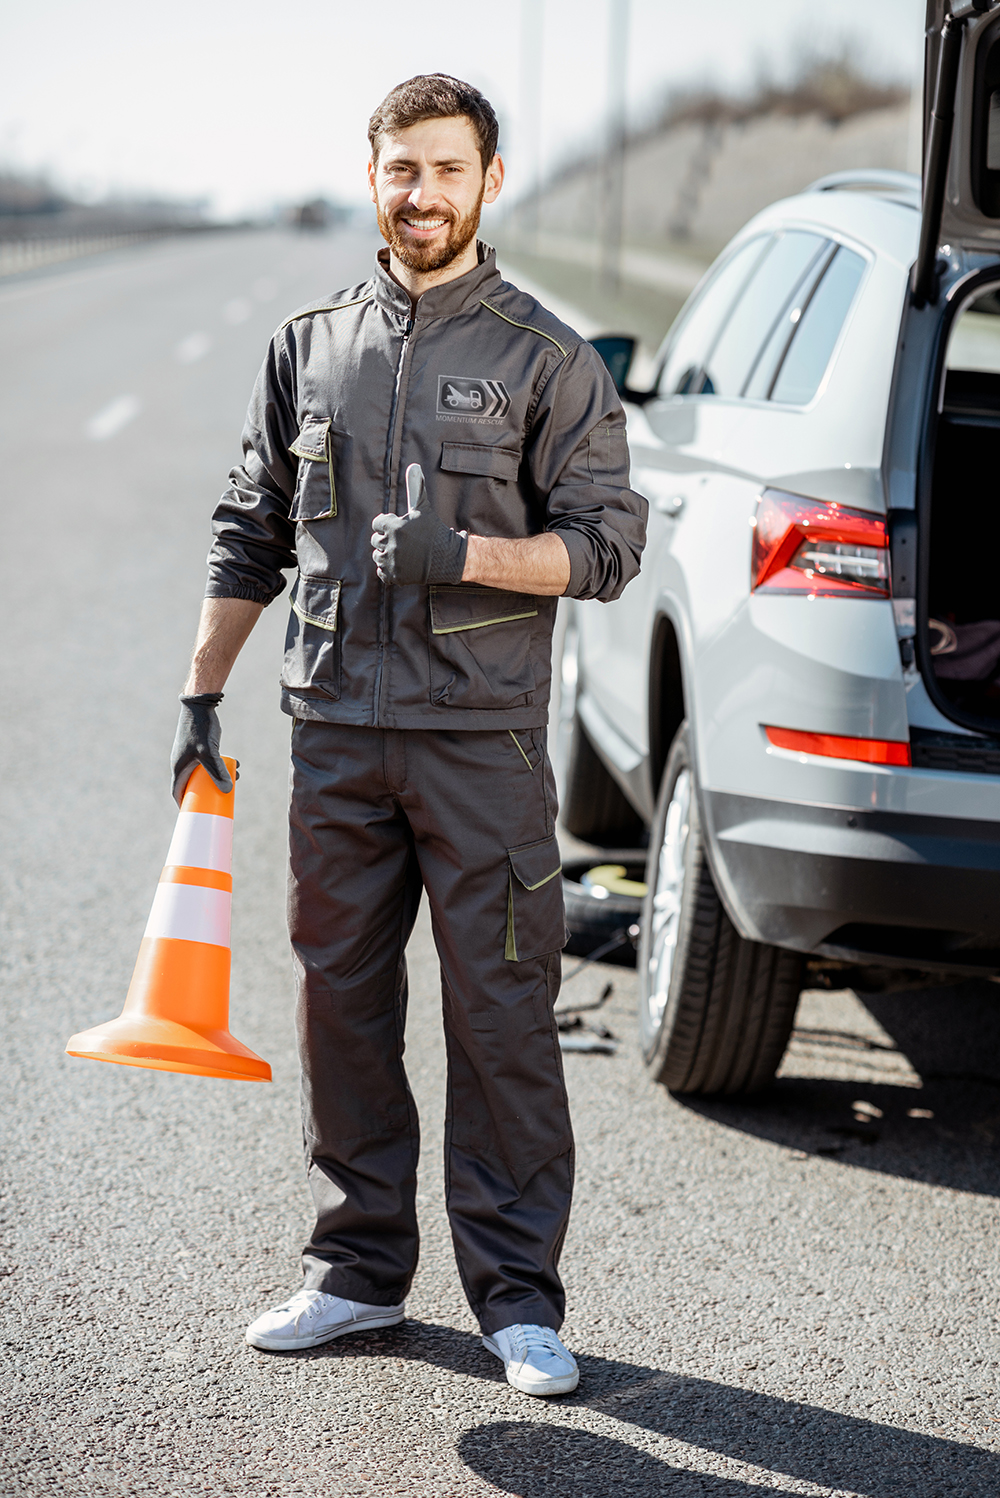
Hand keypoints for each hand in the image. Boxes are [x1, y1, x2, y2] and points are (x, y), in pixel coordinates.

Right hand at [170, 693, 232, 805]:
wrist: (199, 705)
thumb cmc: (199, 729)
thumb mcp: (209, 753)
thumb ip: (217, 771)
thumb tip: (228, 790)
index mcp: (178, 767)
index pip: (178, 792)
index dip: (185, 804)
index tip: (195, 814)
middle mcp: (183, 763)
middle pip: (193, 785)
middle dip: (208, 792)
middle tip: (221, 798)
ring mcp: (192, 755)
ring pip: (204, 773)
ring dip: (218, 778)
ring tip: (235, 780)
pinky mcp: (201, 747)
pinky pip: (210, 763)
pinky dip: (220, 766)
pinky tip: (235, 766)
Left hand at [371, 463, 467, 585]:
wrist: (447, 558)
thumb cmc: (434, 530)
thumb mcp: (423, 508)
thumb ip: (415, 487)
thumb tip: (413, 465)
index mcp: (393, 526)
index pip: (377, 524)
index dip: (388, 525)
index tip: (400, 528)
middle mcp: (391, 544)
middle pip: (376, 540)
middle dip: (387, 540)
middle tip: (404, 542)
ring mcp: (392, 562)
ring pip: (378, 556)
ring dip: (387, 555)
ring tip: (403, 553)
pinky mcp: (394, 576)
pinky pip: (382, 573)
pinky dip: (389, 570)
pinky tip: (402, 564)